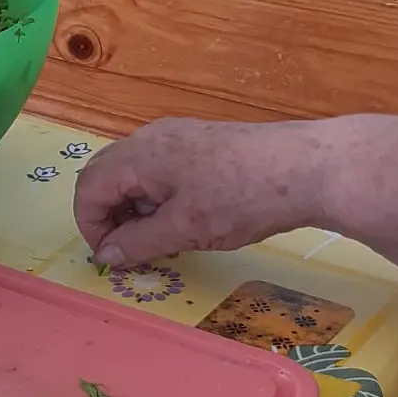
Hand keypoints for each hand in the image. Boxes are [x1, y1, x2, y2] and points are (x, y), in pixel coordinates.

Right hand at [74, 117, 336, 267]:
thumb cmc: (242, 197)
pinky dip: (158, 199)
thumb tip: (106, 256)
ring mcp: (178, 137)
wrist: (309, 168)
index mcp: (140, 154)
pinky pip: (161, 171)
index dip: (91, 227)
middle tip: (131, 250)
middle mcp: (152, 138)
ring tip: (162, 239)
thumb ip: (138, 243)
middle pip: (106, 176)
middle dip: (109, 217)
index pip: (88, 188)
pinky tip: (186, 220)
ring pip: (134, 175)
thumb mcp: (185, 230)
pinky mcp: (201, 144)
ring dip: (134, 210)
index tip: (112, 259)